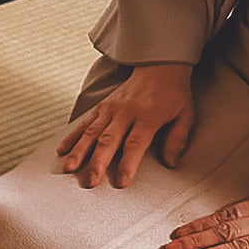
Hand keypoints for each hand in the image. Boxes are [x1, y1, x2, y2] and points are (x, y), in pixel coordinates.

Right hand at [57, 62, 194, 187]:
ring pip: (91, 133)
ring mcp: (110, 109)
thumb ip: (177, 139)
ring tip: (69, 168)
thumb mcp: (185, 115)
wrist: (159, 67)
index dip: (128, 164)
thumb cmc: (173, 94)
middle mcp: (125, 113)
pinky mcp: (101, 107)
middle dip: (98, 162)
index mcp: (147, 117)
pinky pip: (84, 123)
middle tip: (91, 180)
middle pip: (108, 140)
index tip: (122, 182)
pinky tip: (62, 150)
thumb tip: (170, 163)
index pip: (135, 144)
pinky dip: (72, 137)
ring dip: (79, 151)